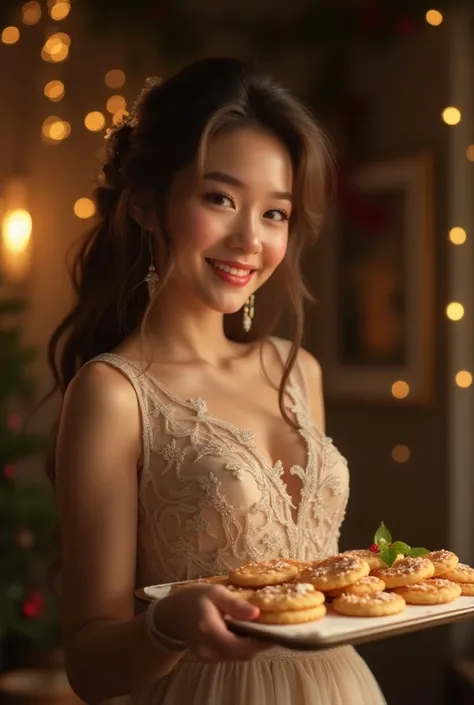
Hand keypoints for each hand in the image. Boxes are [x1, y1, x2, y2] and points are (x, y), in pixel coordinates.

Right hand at [152, 584, 273, 661]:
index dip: (259, 641)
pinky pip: (231, 655)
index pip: (239, 644)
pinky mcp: (209, 658)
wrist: (171, 614)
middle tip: (274, 628)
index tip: (276, 631)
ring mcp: (208, 656)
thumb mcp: (215, 592)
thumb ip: (235, 604)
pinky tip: (246, 633)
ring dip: (251, 646)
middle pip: (241, 653)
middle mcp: (208, 648)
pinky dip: (241, 646)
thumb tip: (257, 613)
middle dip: (259, 644)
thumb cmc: (194, 598)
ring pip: (238, 656)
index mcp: (209, 630)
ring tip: (263, 629)